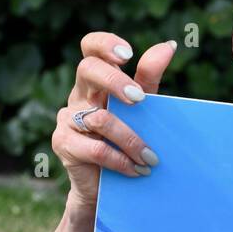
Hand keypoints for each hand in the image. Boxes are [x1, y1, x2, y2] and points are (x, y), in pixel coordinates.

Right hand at [52, 32, 176, 207]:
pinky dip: (120, 160)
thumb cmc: (125, 142)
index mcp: (96, 81)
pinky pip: (95, 148)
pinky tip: (136, 170)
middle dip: (115, 81)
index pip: (91, 48)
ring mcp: (67, 118)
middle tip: (139, 99)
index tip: (128, 55)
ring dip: (131, 140)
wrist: (108, 187)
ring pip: (99, 118)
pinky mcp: (63, 144)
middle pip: (87, 70)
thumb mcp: (141, 110)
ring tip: (151, 158)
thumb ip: (148, 79)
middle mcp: (79, 95)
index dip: (105, 44)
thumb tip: (169, 45)